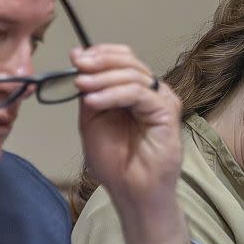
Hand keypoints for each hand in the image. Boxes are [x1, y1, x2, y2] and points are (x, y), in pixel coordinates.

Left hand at [72, 44, 194, 243]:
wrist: (131, 190)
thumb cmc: (115, 161)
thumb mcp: (92, 118)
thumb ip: (89, 89)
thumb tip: (79, 54)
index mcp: (133, 92)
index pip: (123, 59)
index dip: (100, 53)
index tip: (76, 60)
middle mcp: (150, 93)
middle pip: (129, 62)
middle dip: (100, 62)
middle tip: (78, 69)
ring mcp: (161, 102)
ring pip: (134, 75)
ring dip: (103, 78)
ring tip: (83, 88)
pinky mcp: (167, 113)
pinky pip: (140, 94)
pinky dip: (114, 94)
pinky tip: (95, 101)